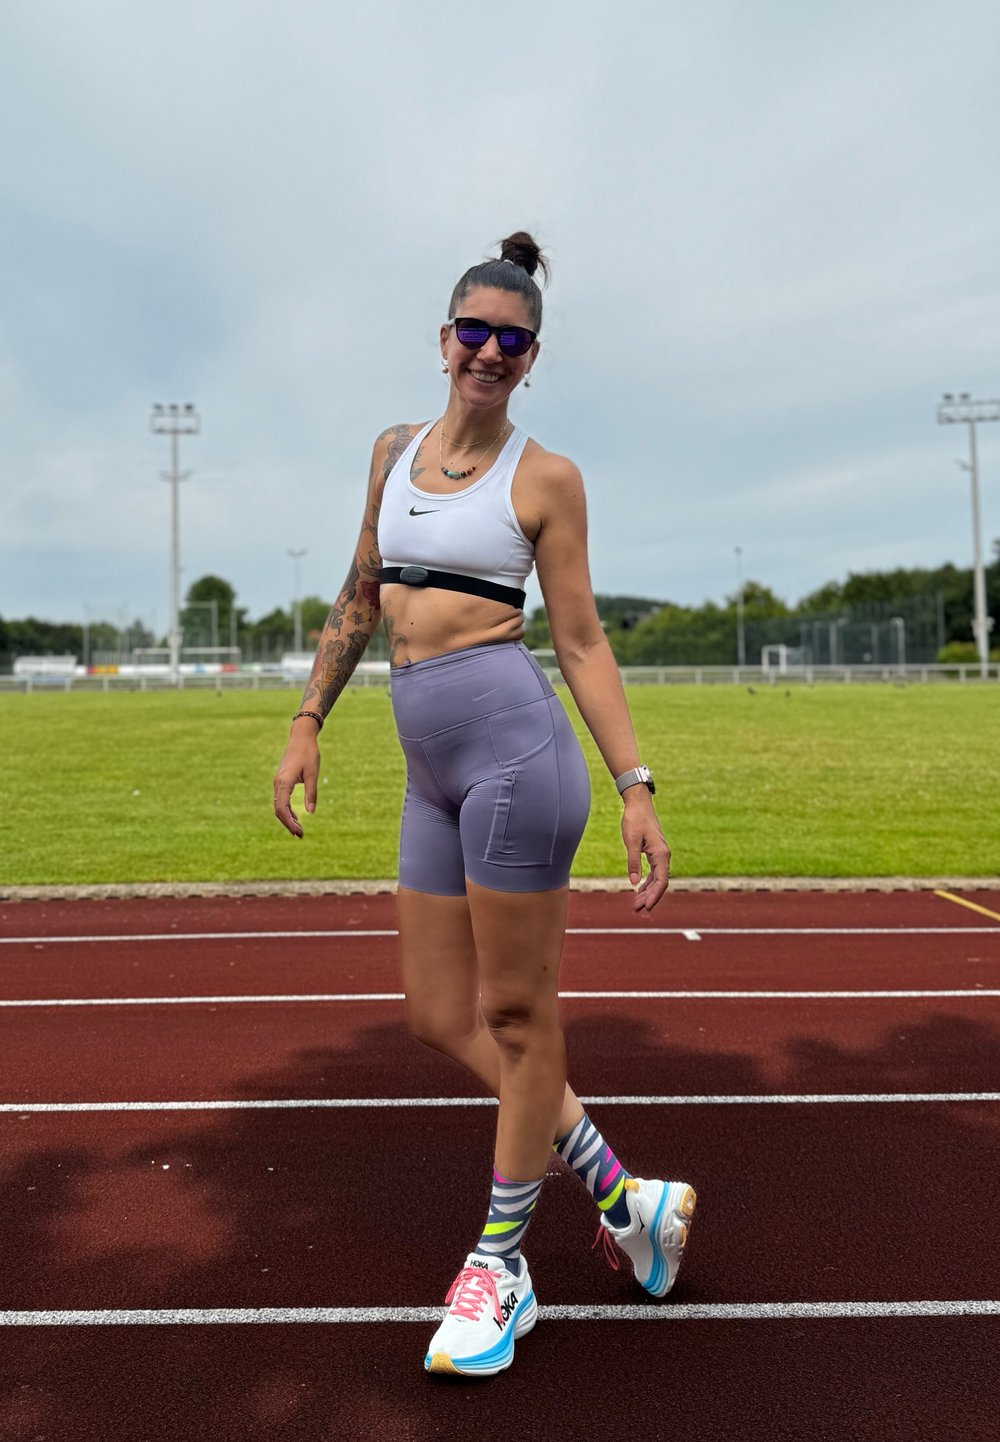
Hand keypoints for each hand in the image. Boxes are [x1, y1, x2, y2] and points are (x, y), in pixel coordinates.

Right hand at [273, 723, 320, 837]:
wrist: (301, 737)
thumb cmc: (308, 753)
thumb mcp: (313, 773)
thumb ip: (311, 793)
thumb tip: (311, 812)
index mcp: (284, 782)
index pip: (282, 808)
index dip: (289, 823)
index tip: (299, 832)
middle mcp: (278, 783)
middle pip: (278, 810)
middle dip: (288, 824)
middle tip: (300, 835)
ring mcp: (278, 782)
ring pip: (279, 806)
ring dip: (288, 818)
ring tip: (299, 830)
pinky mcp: (281, 781)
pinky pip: (281, 799)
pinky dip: (287, 810)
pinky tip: (296, 817)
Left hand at [621, 790, 670, 911]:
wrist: (638, 803)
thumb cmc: (635, 820)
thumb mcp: (631, 841)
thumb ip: (632, 862)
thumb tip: (634, 883)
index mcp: (661, 854)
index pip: (661, 881)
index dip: (655, 896)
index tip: (647, 907)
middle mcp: (664, 855)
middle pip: (660, 883)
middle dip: (649, 897)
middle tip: (636, 909)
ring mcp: (660, 854)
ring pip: (657, 878)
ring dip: (647, 891)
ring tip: (636, 904)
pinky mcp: (654, 852)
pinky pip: (654, 871)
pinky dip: (647, 882)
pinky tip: (639, 889)